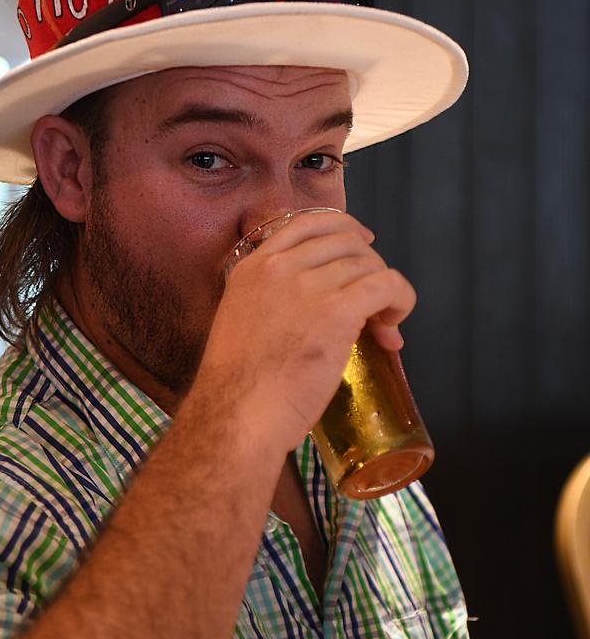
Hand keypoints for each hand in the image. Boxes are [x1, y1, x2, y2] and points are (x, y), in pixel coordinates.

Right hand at [192, 211, 416, 454]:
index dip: (344, 228)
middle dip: (369, 266)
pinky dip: (402, 300)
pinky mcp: (336, 311)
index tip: (362, 244)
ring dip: (385, 292)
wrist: (238, 415)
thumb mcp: (239, 322)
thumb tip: (311, 309)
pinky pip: (387, 285)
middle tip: (375, 302)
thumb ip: (268, 302)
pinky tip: (394, 326)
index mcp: (252, 266)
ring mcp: (307, 286)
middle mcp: (279, 267)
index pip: (307, 222)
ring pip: (369, 264)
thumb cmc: (237, 389)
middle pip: (345, 241)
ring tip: (383, 326)